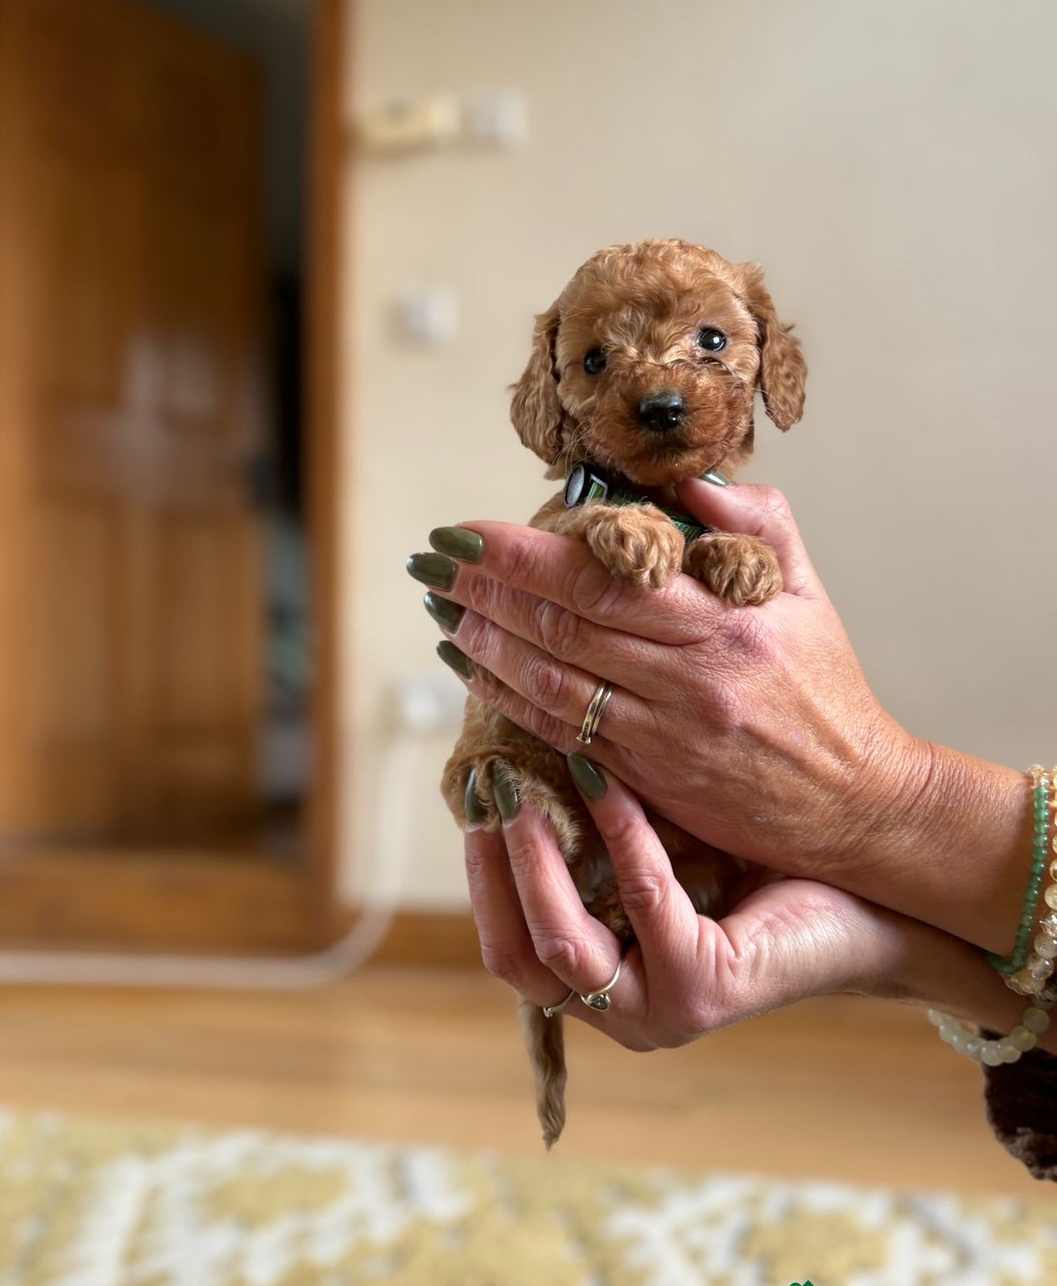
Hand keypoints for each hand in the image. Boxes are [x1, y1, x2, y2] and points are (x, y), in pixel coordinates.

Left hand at [414, 482, 1027, 955]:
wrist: (855, 803)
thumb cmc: (826, 691)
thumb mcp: (807, 594)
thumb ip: (756, 526)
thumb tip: (689, 482)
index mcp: (725, 620)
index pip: (603, 573)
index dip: (522, 552)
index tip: (468, 531)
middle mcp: (688, 676)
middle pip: (562, 622)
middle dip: (483, 588)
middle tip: (431, 563)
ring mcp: (663, 732)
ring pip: (551, 680)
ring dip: (484, 644)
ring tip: (441, 612)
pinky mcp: (649, 779)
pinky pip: (562, 733)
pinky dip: (508, 701)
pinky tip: (474, 673)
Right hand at [466, 761, 1049, 1050]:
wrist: (872, 901)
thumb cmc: (758, 866)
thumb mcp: (656, 848)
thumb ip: (591, 829)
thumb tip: (518, 746)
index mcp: (602, 986)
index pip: (507, 946)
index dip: (481, 874)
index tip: (471, 796)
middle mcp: (620, 1014)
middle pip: (517, 958)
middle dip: (493, 869)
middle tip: (488, 787)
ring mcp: (659, 1013)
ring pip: (563, 945)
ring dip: (537, 859)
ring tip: (527, 785)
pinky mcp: (702, 991)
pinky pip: (642, 900)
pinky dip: (620, 834)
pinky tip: (609, 779)